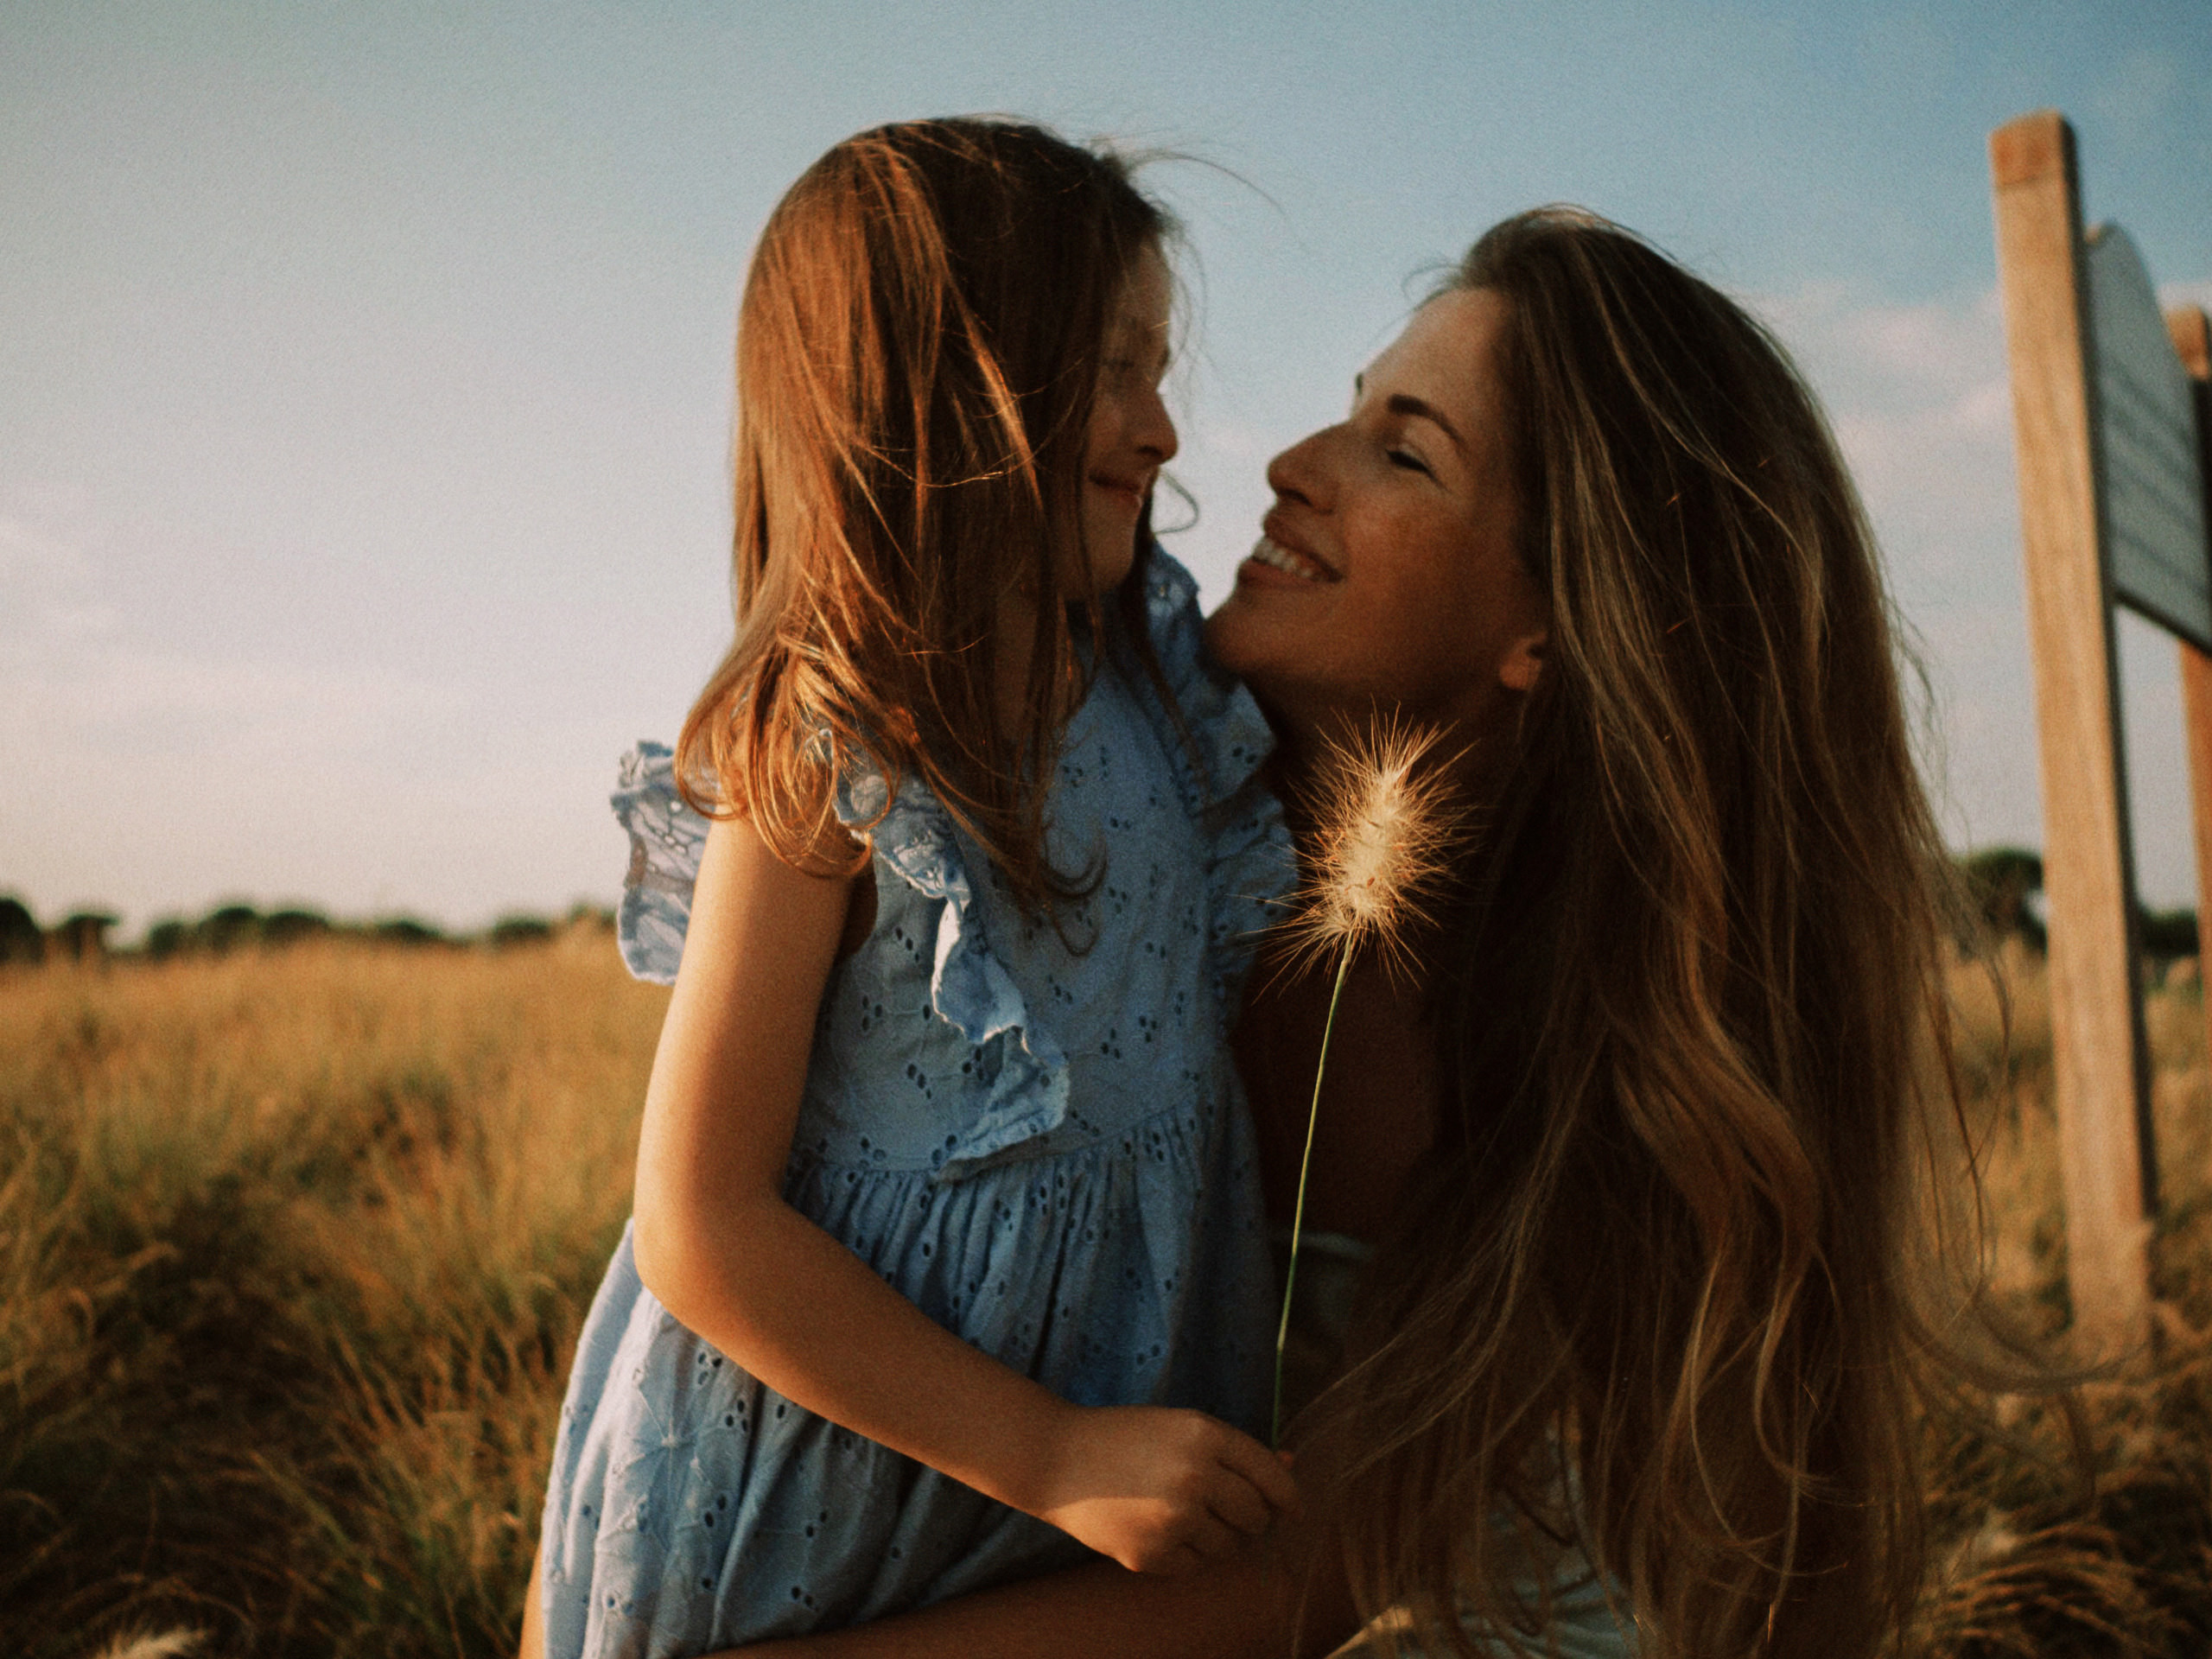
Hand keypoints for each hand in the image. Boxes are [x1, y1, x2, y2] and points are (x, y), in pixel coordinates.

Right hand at [1028, 1405, 1298, 1574]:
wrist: (1058, 1459)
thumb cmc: (1125, 1436)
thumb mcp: (1182, 1426)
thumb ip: (1235, 1449)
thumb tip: (1291, 1462)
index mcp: (1206, 1436)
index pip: (1271, 1475)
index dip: (1288, 1495)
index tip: (1292, 1508)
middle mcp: (1195, 1476)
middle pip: (1256, 1515)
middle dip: (1252, 1517)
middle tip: (1229, 1509)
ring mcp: (1173, 1519)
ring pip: (1229, 1546)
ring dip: (1220, 1536)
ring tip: (1186, 1515)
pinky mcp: (1151, 1554)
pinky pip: (1196, 1565)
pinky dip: (1189, 1553)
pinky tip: (1161, 1528)